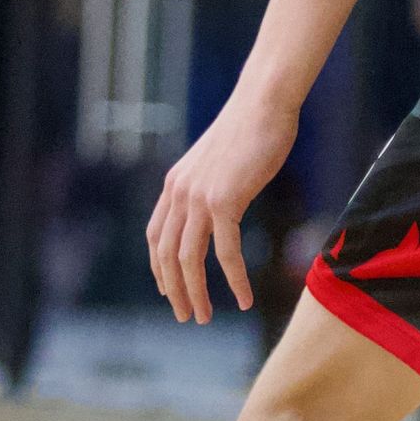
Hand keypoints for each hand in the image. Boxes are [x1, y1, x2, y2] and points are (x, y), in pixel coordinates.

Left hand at [147, 94, 295, 321]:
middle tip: (186, 316)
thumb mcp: (219, 160)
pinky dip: (234, 280)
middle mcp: (179, 193)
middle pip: (166, 256)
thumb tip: (220, 202)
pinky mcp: (225, 201)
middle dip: (174, 291)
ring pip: (189, 260)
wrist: (263, 103)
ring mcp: (199, 198)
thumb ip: (211, 184)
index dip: (158, 268)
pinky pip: (226, 253)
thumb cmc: (250, 127)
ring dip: (195, 294)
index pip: (156, 236)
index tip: (167, 291)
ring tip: (204, 317)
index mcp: (174, 184)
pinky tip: (243, 299)